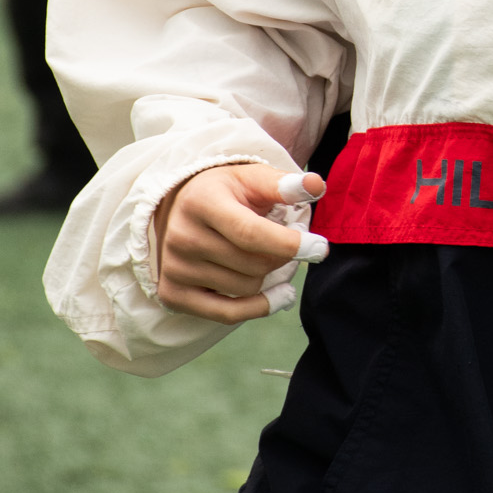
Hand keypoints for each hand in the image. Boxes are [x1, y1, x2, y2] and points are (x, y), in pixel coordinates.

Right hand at [154, 163, 326, 323]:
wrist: (182, 208)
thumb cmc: (227, 193)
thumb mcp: (253, 179)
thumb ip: (284, 184)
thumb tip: (315, 186)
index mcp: (202, 202)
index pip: (250, 233)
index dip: (289, 244)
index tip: (319, 248)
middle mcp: (182, 236)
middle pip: (253, 264)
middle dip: (281, 256)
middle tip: (287, 243)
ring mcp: (175, 267)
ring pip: (245, 288)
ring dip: (268, 277)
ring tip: (267, 256)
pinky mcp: (172, 293)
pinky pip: (227, 313)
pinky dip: (259, 307)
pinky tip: (281, 295)